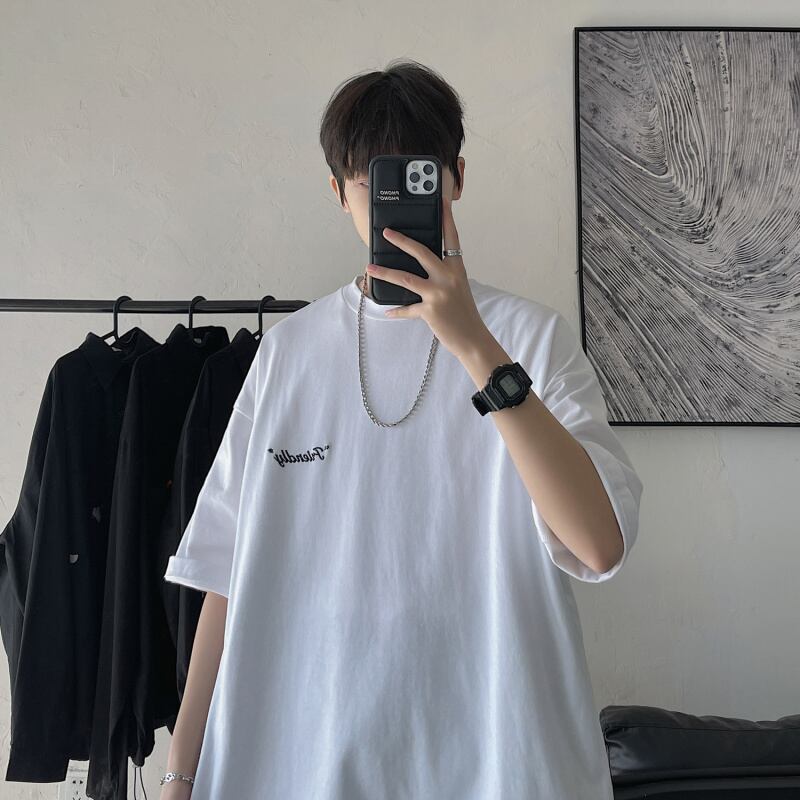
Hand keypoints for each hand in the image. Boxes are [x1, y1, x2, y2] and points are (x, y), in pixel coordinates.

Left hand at [365, 196, 490, 360]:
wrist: (473, 339)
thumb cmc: (465, 314)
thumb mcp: (458, 288)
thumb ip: (443, 275)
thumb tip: (422, 268)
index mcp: (457, 269)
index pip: (451, 238)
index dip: (446, 219)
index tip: (441, 201)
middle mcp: (448, 278)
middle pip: (421, 252)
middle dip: (402, 241)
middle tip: (387, 232)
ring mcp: (438, 294)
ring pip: (405, 278)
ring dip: (385, 272)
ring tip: (371, 268)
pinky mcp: (429, 310)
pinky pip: (407, 308)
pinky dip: (396, 310)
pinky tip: (387, 310)